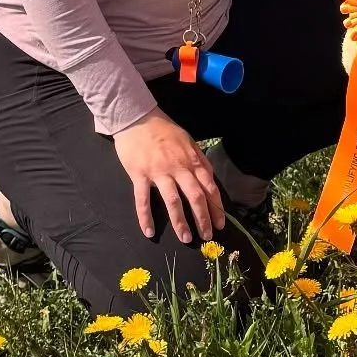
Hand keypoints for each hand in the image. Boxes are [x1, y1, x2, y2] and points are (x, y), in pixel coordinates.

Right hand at [114, 111, 224, 244]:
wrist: (137, 118)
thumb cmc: (163, 130)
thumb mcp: (188, 141)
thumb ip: (199, 160)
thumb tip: (210, 178)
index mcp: (192, 160)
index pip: (209, 187)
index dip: (216, 207)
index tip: (220, 224)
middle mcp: (178, 168)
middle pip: (195, 196)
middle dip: (203, 218)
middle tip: (207, 236)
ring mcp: (158, 172)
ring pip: (172, 201)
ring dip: (180, 222)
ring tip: (185, 238)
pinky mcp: (139, 174)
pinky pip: (142, 199)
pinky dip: (145, 216)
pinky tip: (149, 231)